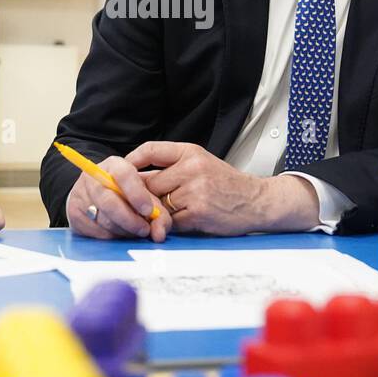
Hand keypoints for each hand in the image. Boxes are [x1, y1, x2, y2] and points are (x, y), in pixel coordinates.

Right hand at [66, 156, 170, 242]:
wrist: (97, 194)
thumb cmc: (127, 193)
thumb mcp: (145, 194)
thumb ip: (158, 212)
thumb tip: (159, 234)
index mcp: (114, 165)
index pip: (124, 175)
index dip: (137, 194)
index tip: (148, 211)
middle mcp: (93, 176)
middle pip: (110, 202)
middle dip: (131, 220)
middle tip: (144, 230)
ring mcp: (80, 194)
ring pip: (104, 220)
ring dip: (123, 231)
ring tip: (134, 231)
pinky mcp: (73, 212)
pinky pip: (95, 231)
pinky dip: (111, 236)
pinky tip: (120, 232)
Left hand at [126, 142, 320, 234]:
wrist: (257, 201)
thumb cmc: (226, 184)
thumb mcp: (201, 164)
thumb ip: (172, 168)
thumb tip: (135, 180)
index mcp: (191, 152)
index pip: (150, 150)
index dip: (131, 162)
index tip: (121, 172)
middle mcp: (192, 168)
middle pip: (149, 183)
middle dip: (140, 196)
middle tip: (132, 205)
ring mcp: (195, 191)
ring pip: (157, 204)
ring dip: (153, 214)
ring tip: (153, 218)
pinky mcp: (198, 213)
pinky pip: (170, 221)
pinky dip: (167, 226)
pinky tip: (171, 226)